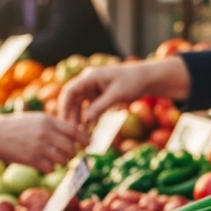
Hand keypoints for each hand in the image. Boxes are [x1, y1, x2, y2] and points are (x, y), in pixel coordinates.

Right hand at [0, 113, 89, 171]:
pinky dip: (49, 168)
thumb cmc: (14, 127)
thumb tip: (73, 135)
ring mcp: (39, 147)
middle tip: (69, 156)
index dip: (84, 139)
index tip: (88, 145)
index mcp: (48, 120)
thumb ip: (52, 125)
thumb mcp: (34, 119)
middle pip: (71, 148)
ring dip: (61, 162)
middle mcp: (46, 133)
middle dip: (72, 154)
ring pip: (62, 160)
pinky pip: (50, 168)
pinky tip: (43, 164)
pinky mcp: (32, 159)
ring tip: (55, 160)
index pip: (74, 131)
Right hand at [58, 57, 191, 124]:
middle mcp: (89, 82)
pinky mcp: (99, 96)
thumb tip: (86, 120)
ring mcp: (93, 89)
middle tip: (71, 131)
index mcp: (90, 77)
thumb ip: (101, 106)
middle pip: (73, 99)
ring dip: (79, 117)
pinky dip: (88, 117)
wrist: (146, 79)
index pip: (70, 91)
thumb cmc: (133, 82)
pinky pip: (89, 107)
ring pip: (80, 104)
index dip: (64, 106)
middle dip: (71, 114)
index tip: (64, 121)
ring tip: (79, 133)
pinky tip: (89, 129)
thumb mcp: (117, 94)